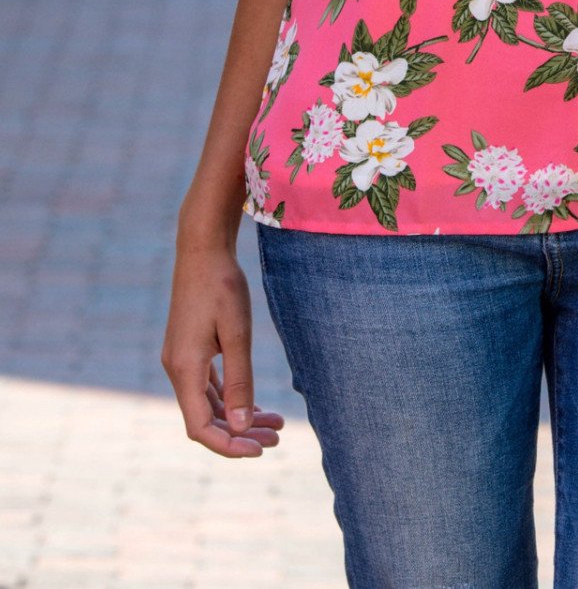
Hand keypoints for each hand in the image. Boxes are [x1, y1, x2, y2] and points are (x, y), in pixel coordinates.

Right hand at [161, 242, 284, 457]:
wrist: (202, 249)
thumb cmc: (222, 286)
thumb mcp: (236, 333)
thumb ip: (239, 380)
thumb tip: (240, 427)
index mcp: (184, 370)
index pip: (201, 427)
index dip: (229, 445)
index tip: (260, 451)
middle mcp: (177, 369)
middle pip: (206, 418)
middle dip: (240, 433)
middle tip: (277, 438)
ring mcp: (181, 360)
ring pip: (209, 403)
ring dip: (238, 417)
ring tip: (275, 425)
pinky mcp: (188, 349)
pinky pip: (208, 386)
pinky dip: (230, 398)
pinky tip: (254, 404)